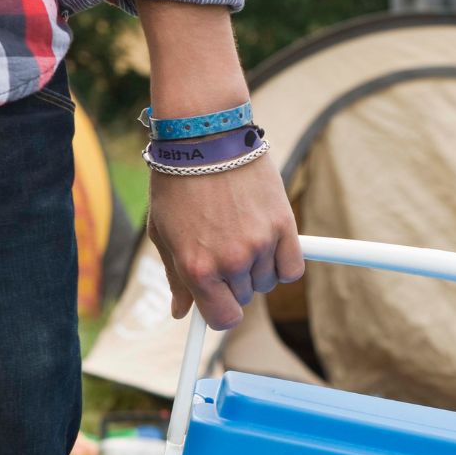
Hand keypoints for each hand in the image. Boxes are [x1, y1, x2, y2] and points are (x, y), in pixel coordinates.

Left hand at [147, 154, 304, 330]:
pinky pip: (292, 268)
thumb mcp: (163, 233)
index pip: (222, 318)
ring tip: (240, 232)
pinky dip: (283, 262)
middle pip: (245, 298)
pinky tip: (269, 242)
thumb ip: (175, 277)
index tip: (220, 300)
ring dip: (257, 267)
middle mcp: (230, 261)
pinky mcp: (283, 226)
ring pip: (267, 282)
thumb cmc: (177, 183)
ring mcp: (259, 244)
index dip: (220, 312)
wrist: (205, 136)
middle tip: (223, 247)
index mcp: (196, 268)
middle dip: (235, 281)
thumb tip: (180, 314)